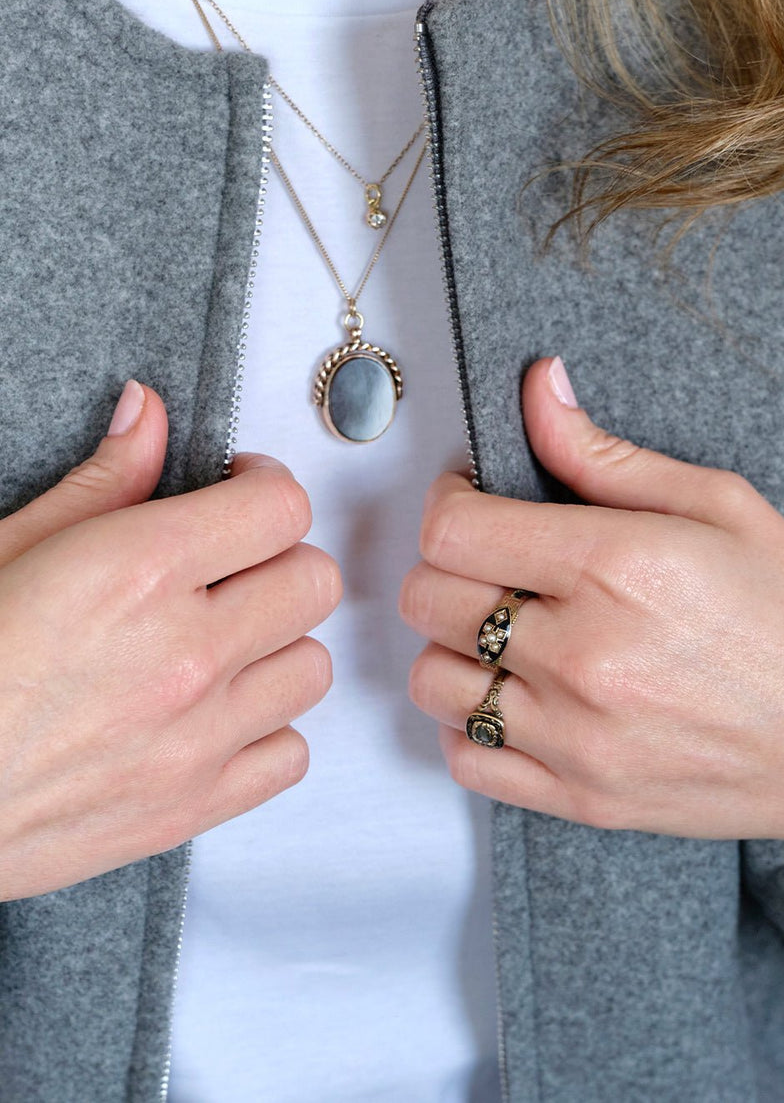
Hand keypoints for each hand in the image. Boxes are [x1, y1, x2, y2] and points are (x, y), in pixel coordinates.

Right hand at [0, 381, 339, 900]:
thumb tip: (149, 414)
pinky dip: (268, 731)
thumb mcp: (6, 549)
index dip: (266, 486)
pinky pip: (291, 755)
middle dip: (282, 559)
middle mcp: (184, 654)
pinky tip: (221, 714)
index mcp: (136, 573)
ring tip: (228, 641)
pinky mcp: (194, 805)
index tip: (240, 491)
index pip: (280, 508)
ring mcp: (197, 737)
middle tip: (238, 564)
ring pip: (314, 666)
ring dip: (280, 644)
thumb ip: (101, 482)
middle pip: (315, 581)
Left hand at [400, 357, 783, 869]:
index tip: (470, 499)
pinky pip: (465, 758)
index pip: (453, 531)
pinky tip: (510, 694)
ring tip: (501, 628)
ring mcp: (579, 738)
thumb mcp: (719, 505)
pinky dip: (467, 722)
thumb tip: (538, 389)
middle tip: (489, 559)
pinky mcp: (582, 798)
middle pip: (427, 600)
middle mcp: (586, 657)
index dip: (447, 502)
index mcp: (618, 567)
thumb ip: (605, 453)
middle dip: (444, 565)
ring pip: (431, 679)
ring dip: (450, 643)